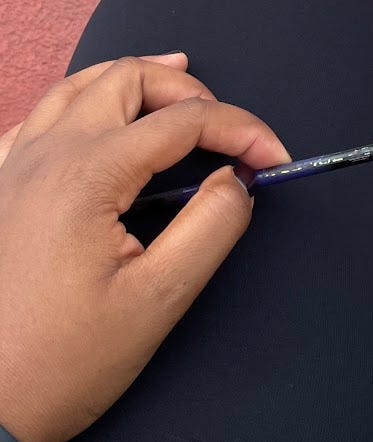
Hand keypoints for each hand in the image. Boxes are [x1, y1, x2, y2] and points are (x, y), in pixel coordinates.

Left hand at [0, 54, 288, 441]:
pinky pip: (38, 117)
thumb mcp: (159, 299)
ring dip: (134, 80)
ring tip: (175, 80)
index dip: (242, 131)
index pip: (184, 121)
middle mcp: (45, 155)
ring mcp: (13, 169)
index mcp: (87, 174)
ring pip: (78, 85)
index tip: (276, 160)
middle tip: (224, 125)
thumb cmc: (65, 362)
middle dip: (187, 90)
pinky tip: (96, 120)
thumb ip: (211, 225)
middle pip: (126, 79)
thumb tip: (238, 177)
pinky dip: (79, 101)